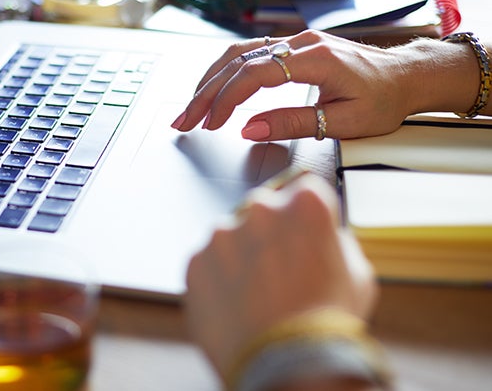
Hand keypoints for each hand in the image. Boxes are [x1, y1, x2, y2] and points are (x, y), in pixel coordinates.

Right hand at [170, 29, 479, 140]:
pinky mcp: (292, 47)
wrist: (405, 76)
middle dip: (206, 94)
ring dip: (210, 81)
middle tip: (184, 121)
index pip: (256, 75)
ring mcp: (295, 42)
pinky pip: (250, 54)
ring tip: (190, 107)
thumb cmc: (383, 99)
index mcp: (316, 59)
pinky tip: (211, 88)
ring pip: (239, 55)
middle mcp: (301, 44)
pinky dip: (225, 72)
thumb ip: (294, 123)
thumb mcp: (345, 121)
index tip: (211, 124)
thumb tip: (250, 129)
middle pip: (239, 63)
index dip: (227, 100)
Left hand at [184, 172, 376, 379]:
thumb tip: (323, 237)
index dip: (304, 215)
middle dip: (270, 233)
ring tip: (257, 295)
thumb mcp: (358, 274)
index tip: (302, 233)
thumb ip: (335, 241)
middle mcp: (259, 208)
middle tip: (279, 271)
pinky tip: (236, 305)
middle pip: (263, 210)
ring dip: (241, 256)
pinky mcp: (195, 261)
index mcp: (305, 202)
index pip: (303, 189)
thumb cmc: (327, 322)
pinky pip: (208, 263)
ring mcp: (221, 234)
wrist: (286, 364)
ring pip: (231, 236)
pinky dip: (218, 279)